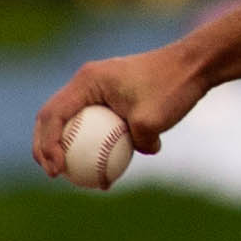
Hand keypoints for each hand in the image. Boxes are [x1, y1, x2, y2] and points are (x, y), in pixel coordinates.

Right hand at [36, 43, 210, 179]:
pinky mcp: (112, 97)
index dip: (47, 145)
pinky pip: (92, 123)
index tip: (57, 171)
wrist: (195, 64)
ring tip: (70, 175)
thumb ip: (135, 142)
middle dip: (45, 147)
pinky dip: (89, 143)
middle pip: (53, 117)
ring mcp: (98, 89)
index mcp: (88, 81)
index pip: (53, 114)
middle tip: (54, 175)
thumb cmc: (173, 86)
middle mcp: (87, 82)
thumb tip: (131, 158)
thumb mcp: (153, 120)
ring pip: (71, 121)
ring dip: (65, 146)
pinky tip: (100, 168)